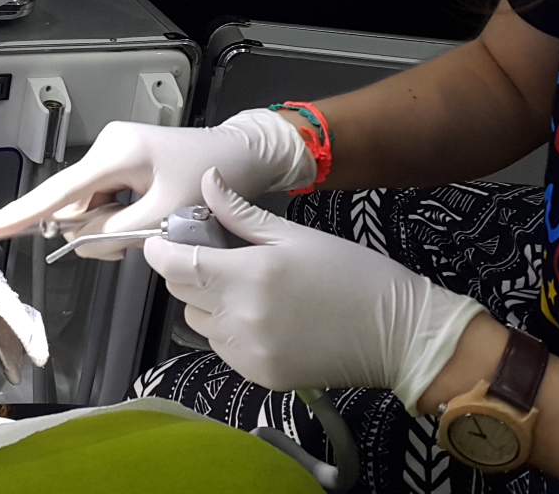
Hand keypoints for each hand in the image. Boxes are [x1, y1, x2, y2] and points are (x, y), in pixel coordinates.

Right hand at [0, 110, 315, 257]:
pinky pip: (103, 199)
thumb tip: (78, 240)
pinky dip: (117, 217)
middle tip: (135, 240)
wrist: (242, 156)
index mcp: (116, 153)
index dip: (27, 213)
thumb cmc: (210, 179)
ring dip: (109, 227)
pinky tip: (144, 219)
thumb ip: (117, 232)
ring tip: (151, 226)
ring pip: (88, 206)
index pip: (61, 190)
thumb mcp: (165, 215)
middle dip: (93, 230)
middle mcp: (108, 147)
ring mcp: (113, 153)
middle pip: (74, 203)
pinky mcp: (121, 162)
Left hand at [144, 169, 484, 410]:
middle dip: (188, 271)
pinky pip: (223, 348)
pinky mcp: (260, 376)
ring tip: (246, 287)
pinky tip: (261, 316)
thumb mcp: (296, 235)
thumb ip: (241, 214)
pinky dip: (230, 331)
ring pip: (200, 322)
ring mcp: (249, 353)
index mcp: (248, 276)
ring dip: (209, 302)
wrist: (398, 333)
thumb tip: (207, 182)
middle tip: (216, 255)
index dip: (161, 250)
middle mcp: (241, 319)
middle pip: (183, 293)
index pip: (177, 265)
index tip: (160, 239)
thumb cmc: (352, 275)